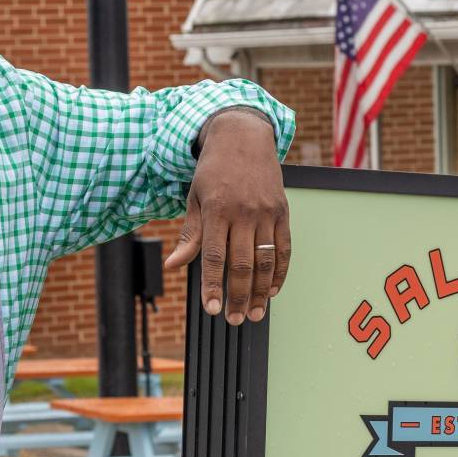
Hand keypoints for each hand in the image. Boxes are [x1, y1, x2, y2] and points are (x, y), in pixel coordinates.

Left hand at [165, 110, 289, 324]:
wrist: (243, 136)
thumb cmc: (214, 169)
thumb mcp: (194, 198)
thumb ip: (190, 234)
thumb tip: (173, 264)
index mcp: (217, 209)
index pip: (214, 256)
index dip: (213, 286)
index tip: (212, 309)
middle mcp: (244, 212)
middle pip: (242, 264)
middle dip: (237, 296)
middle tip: (234, 319)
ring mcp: (266, 212)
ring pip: (265, 261)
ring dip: (260, 292)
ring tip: (254, 314)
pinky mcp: (282, 211)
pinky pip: (284, 248)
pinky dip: (280, 272)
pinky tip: (272, 290)